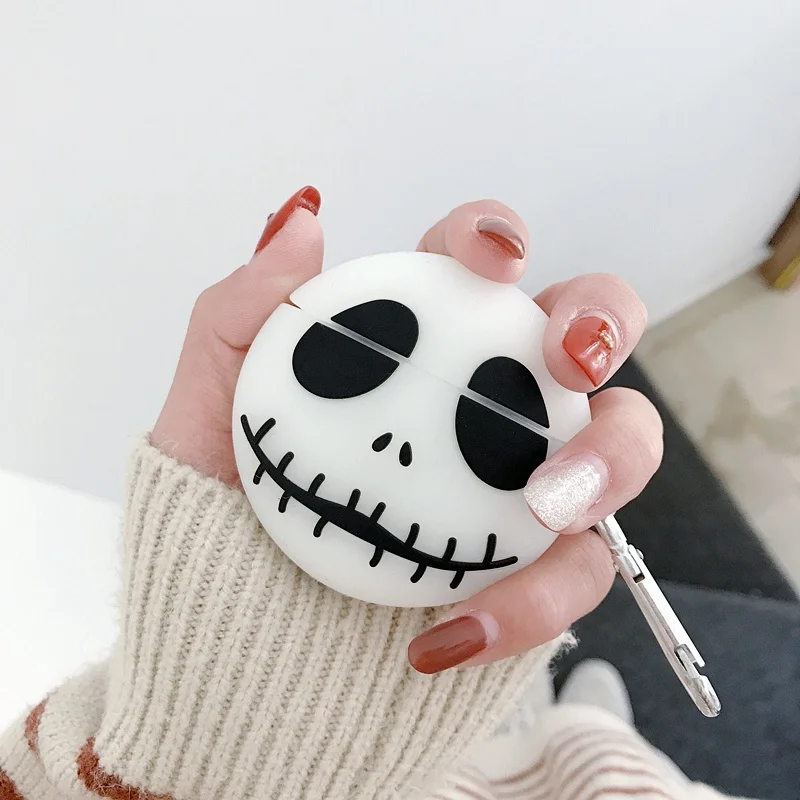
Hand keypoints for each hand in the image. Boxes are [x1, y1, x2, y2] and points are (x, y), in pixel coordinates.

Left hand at [151, 187, 660, 671]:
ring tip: (547, 508)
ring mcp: (523, 484)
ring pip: (621, 445)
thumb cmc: (229, 523)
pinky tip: (448, 633)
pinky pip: (574, 576)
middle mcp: (486, 404)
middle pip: (585, 332)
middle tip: (570, 356)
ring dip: (608, 464)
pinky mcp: (540, 569)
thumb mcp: (209, 416)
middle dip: (603, 321)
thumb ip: (241, 315)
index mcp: (421, 348)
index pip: (475, 265)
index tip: (488, 258)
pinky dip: (527, 604)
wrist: (242, 646)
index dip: (494, 237)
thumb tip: (302, 221)